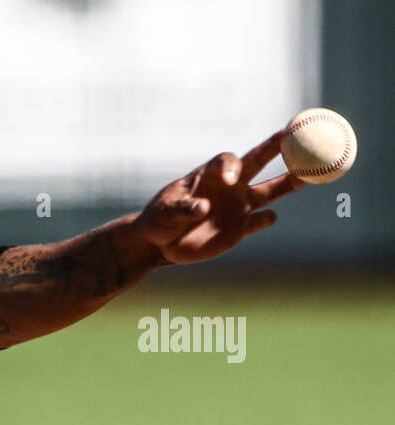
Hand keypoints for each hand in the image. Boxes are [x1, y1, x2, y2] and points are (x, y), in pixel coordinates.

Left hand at [134, 131, 305, 264]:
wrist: (160, 243)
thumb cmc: (159, 219)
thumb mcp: (164, 212)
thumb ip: (182, 209)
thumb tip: (204, 208)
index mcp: (210, 174)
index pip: (228, 161)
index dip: (232, 166)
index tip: (230, 178)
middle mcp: (230, 186)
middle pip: (258, 163)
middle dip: (278, 150)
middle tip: (299, 138)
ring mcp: (237, 206)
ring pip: (269, 191)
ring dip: (288, 183)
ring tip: (308, 175)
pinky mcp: (239, 229)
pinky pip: (257, 222)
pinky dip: (264, 220)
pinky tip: (269, 217)